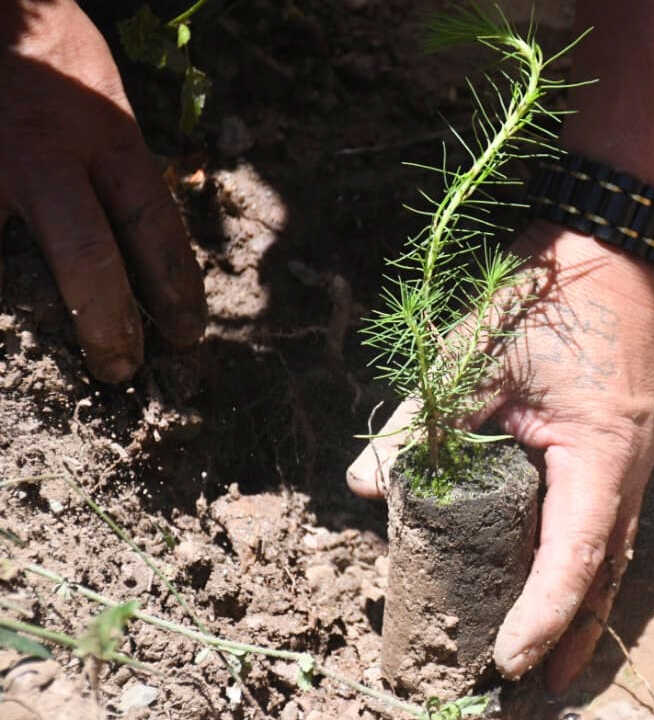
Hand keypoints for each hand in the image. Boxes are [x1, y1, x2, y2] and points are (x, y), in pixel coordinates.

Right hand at [0, 0, 205, 381]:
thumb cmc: (47, 49)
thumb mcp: (101, 95)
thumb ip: (114, 161)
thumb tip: (136, 235)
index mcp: (107, 135)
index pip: (155, 227)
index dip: (175, 288)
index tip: (187, 335)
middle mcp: (50, 155)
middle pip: (89, 258)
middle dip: (108, 323)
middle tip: (122, 370)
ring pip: (8, 264)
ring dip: (24, 322)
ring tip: (34, 369)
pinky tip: (6, 325)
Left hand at [347, 221, 653, 691]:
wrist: (609, 246)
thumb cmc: (547, 297)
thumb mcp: (476, 356)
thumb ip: (425, 423)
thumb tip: (361, 486)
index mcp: (600, 451)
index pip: (577, 554)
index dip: (544, 613)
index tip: (508, 658)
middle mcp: (628, 467)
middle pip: (605, 570)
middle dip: (572, 633)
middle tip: (535, 686)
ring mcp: (632, 458)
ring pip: (613, 551)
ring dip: (583, 607)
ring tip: (551, 659)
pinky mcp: (622, 445)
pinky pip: (608, 521)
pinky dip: (586, 564)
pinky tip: (561, 580)